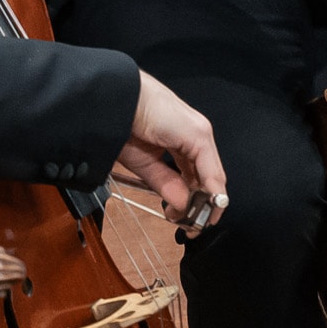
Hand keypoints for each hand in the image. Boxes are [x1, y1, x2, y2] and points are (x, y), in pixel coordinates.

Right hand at [110, 70, 227, 230]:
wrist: (113, 100)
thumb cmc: (121, 124)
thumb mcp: (144, 163)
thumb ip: (165, 183)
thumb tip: (182, 207)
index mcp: (181, 141)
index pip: (196, 176)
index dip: (193, 201)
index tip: (185, 221)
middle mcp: (195, 137)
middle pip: (208, 179)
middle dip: (200, 206)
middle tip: (189, 227)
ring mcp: (199, 134)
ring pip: (213, 177)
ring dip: (205, 203)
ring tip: (191, 221)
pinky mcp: (198, 134)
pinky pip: (210, 169)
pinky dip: (210, 191)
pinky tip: (203, 206)